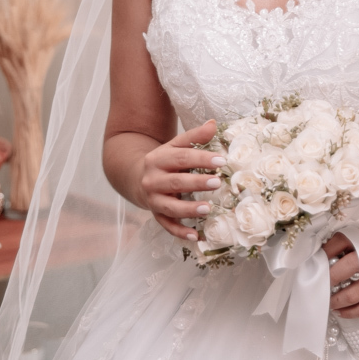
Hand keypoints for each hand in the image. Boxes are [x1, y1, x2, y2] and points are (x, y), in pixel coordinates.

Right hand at [139, 120, 223, 241]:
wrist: (137, 178)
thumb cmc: (165, 162)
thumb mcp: (174, 146)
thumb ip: (193, 137)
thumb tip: (213, 124)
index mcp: (159, 159)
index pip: (181, 157)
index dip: (201, 159)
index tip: (221, 161)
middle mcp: (153, 180)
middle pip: (176, 182)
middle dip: (196, 183)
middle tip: (216, 182)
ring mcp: (153, 199)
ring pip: (170, 206)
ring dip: (188, 209)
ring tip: (207, 209)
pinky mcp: (156, 214)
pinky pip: (167, 225)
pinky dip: (180, 232)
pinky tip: (195, 236)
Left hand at [323, 231, 358, 315]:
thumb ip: (337, 245)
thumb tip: (318, 255)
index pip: (340, 259)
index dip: (325, 268)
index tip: (315, 274)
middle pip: (343, 277)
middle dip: (327, 287)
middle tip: (318, 290)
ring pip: (352, 298)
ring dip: (336, 303)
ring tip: (328, 303)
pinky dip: (349, 312)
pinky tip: (341, 311)